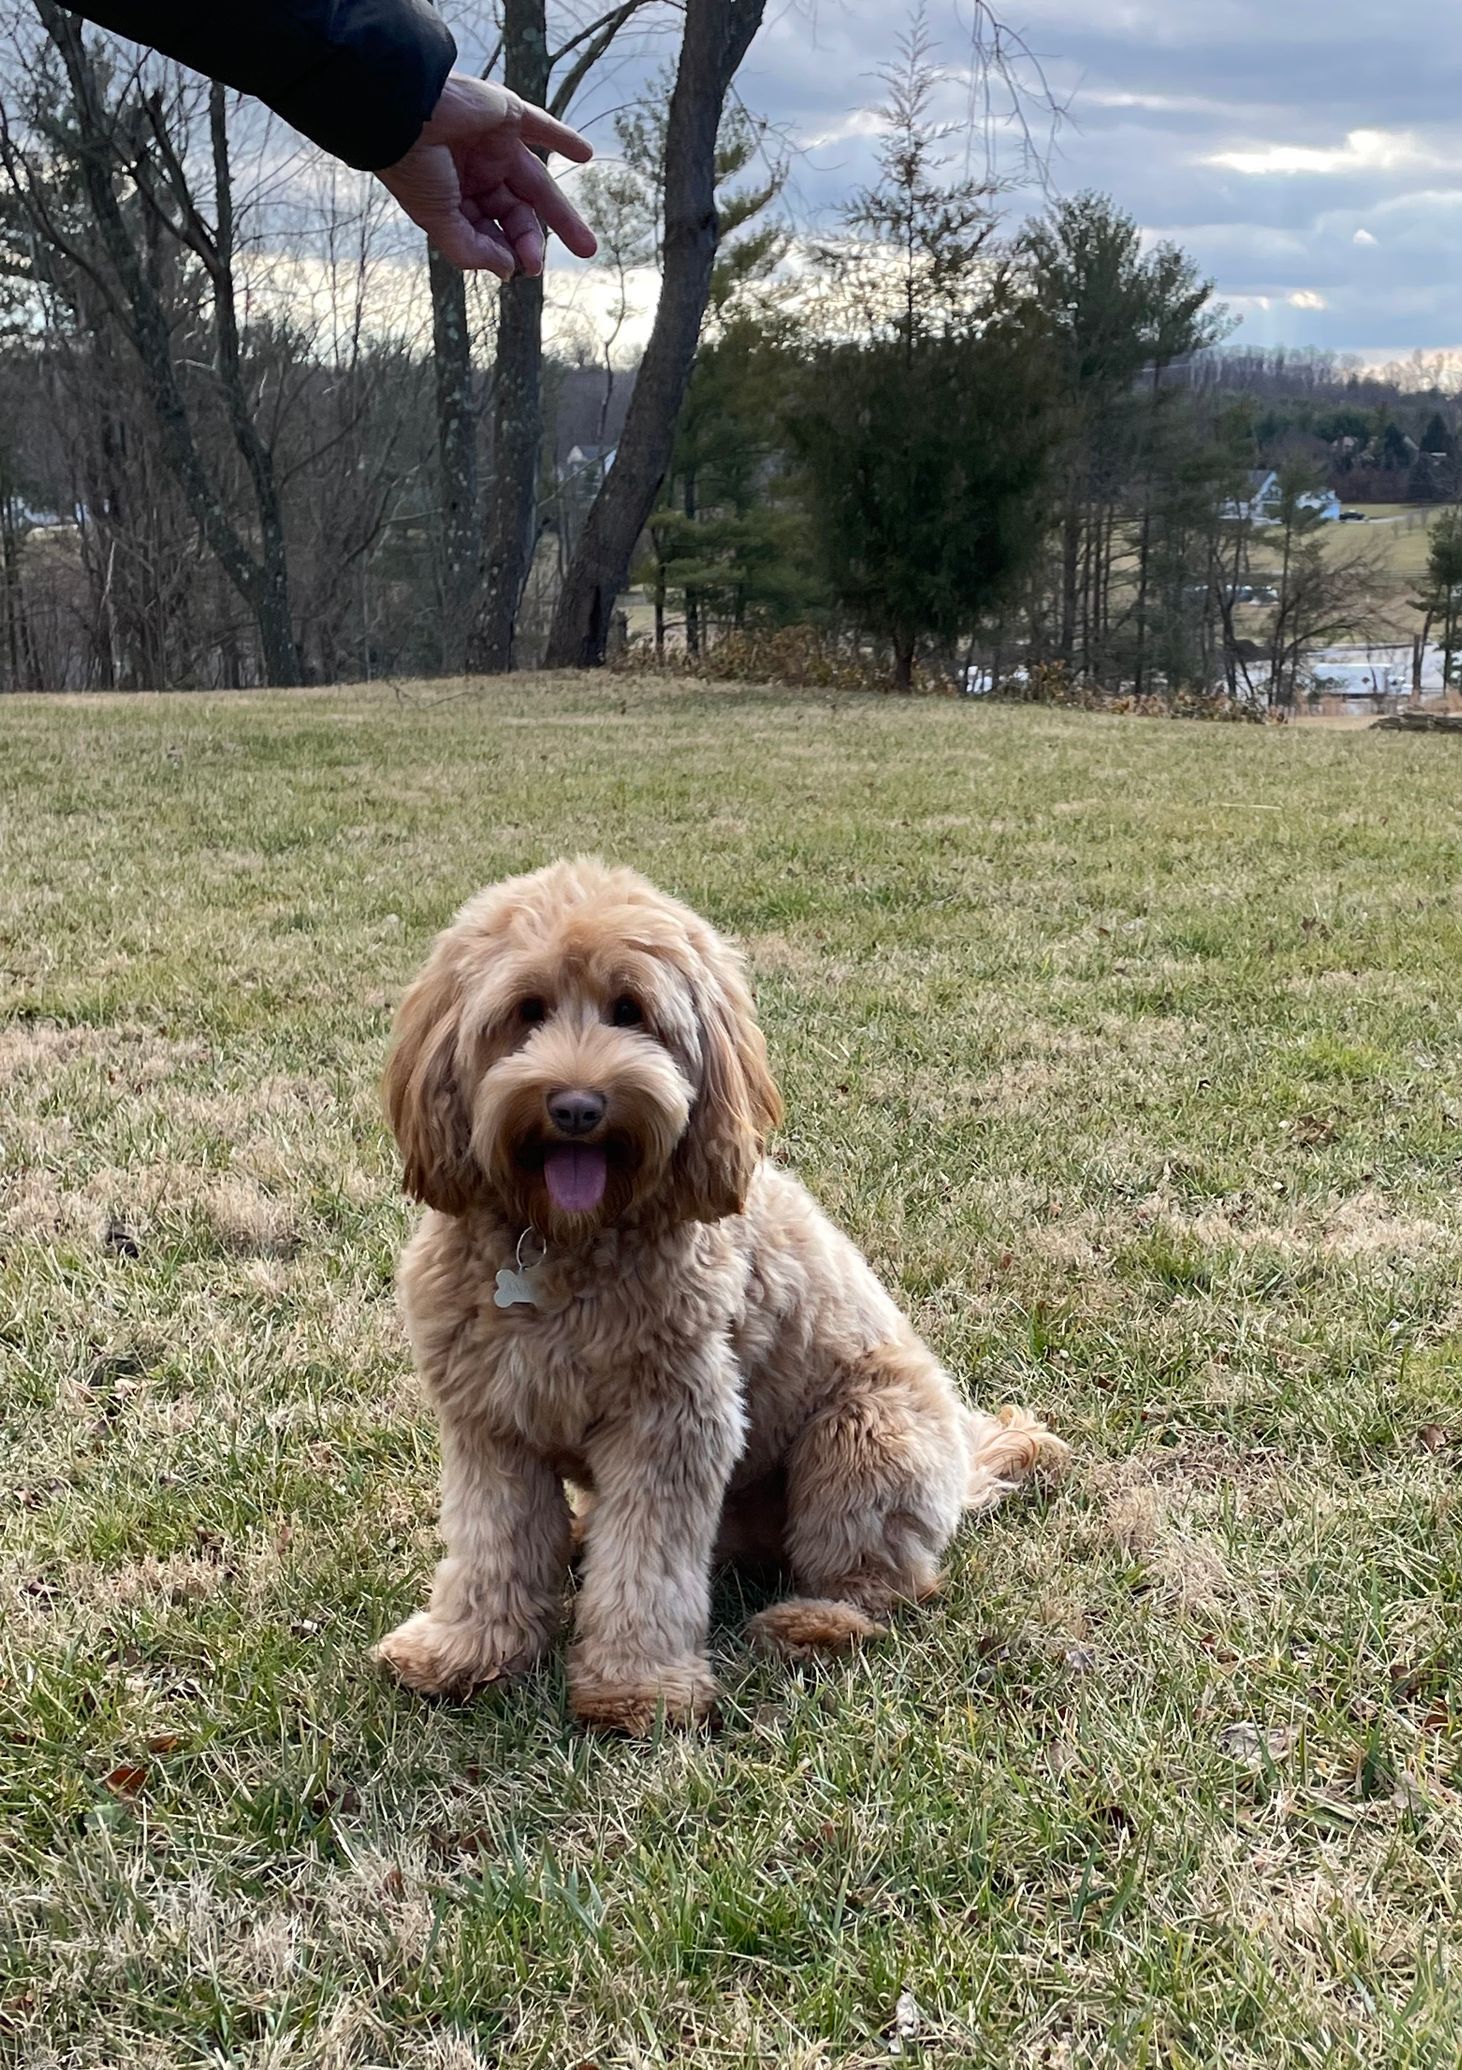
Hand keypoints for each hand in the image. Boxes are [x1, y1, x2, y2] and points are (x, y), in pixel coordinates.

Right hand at [376, 73, 597, 277]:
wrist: (399, 111)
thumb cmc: (411, 166)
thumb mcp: (438, 221)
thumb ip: (471, 250)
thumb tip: (508, 272)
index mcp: (455, 197)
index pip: (490, 230)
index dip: (506, 250)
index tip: (519, 269)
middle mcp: (475, 172)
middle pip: (516, 212)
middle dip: (533, 241)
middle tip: (550, 265)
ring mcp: (491, 144)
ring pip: (536, 183)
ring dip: (563, 214)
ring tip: (587, 247)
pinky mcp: (504, 114)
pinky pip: (540, 125)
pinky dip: (563, 138)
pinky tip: (586, 156)